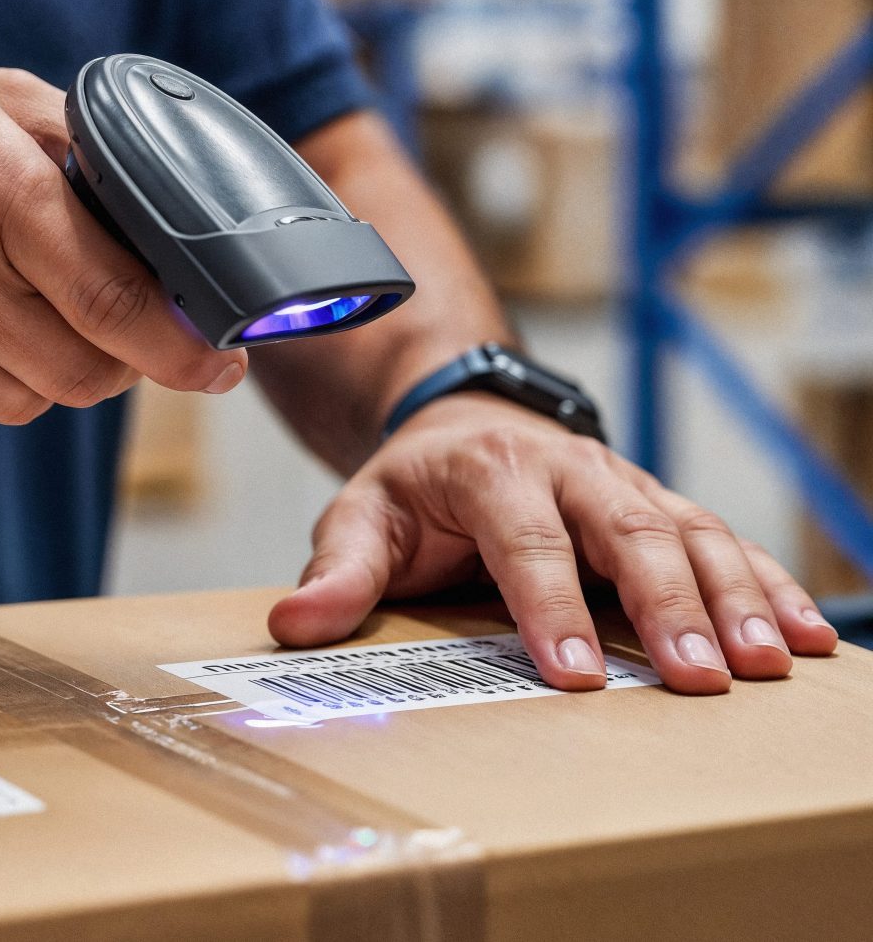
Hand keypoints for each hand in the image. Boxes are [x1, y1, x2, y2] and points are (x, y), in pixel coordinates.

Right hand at [0, 61, 245, 438]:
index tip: (217, 363)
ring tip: (15, 314)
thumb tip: (155, 209)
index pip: (115, 298)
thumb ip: (72, 142)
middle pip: (85, 372)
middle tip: (119, 331)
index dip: (184, 346)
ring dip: (48, 373)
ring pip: (29, 404)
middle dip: (122, 362)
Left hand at [268, 393, 838, 693]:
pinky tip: (806, 634)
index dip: (552, 604)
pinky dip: (767, 582)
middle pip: (628, 530)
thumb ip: (338, 570)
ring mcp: (621, 483)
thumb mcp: (361, 515)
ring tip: (769, 662)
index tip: (575, 674)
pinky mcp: (655, 502)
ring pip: (689, 530)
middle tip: (702, 678)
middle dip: (670, 604)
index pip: (526, 538)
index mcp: (491, 468)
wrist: (460, 421)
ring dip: (736, 596)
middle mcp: (568, 468)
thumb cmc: (413, 485)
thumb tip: (292, 626)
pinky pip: (721, 536)